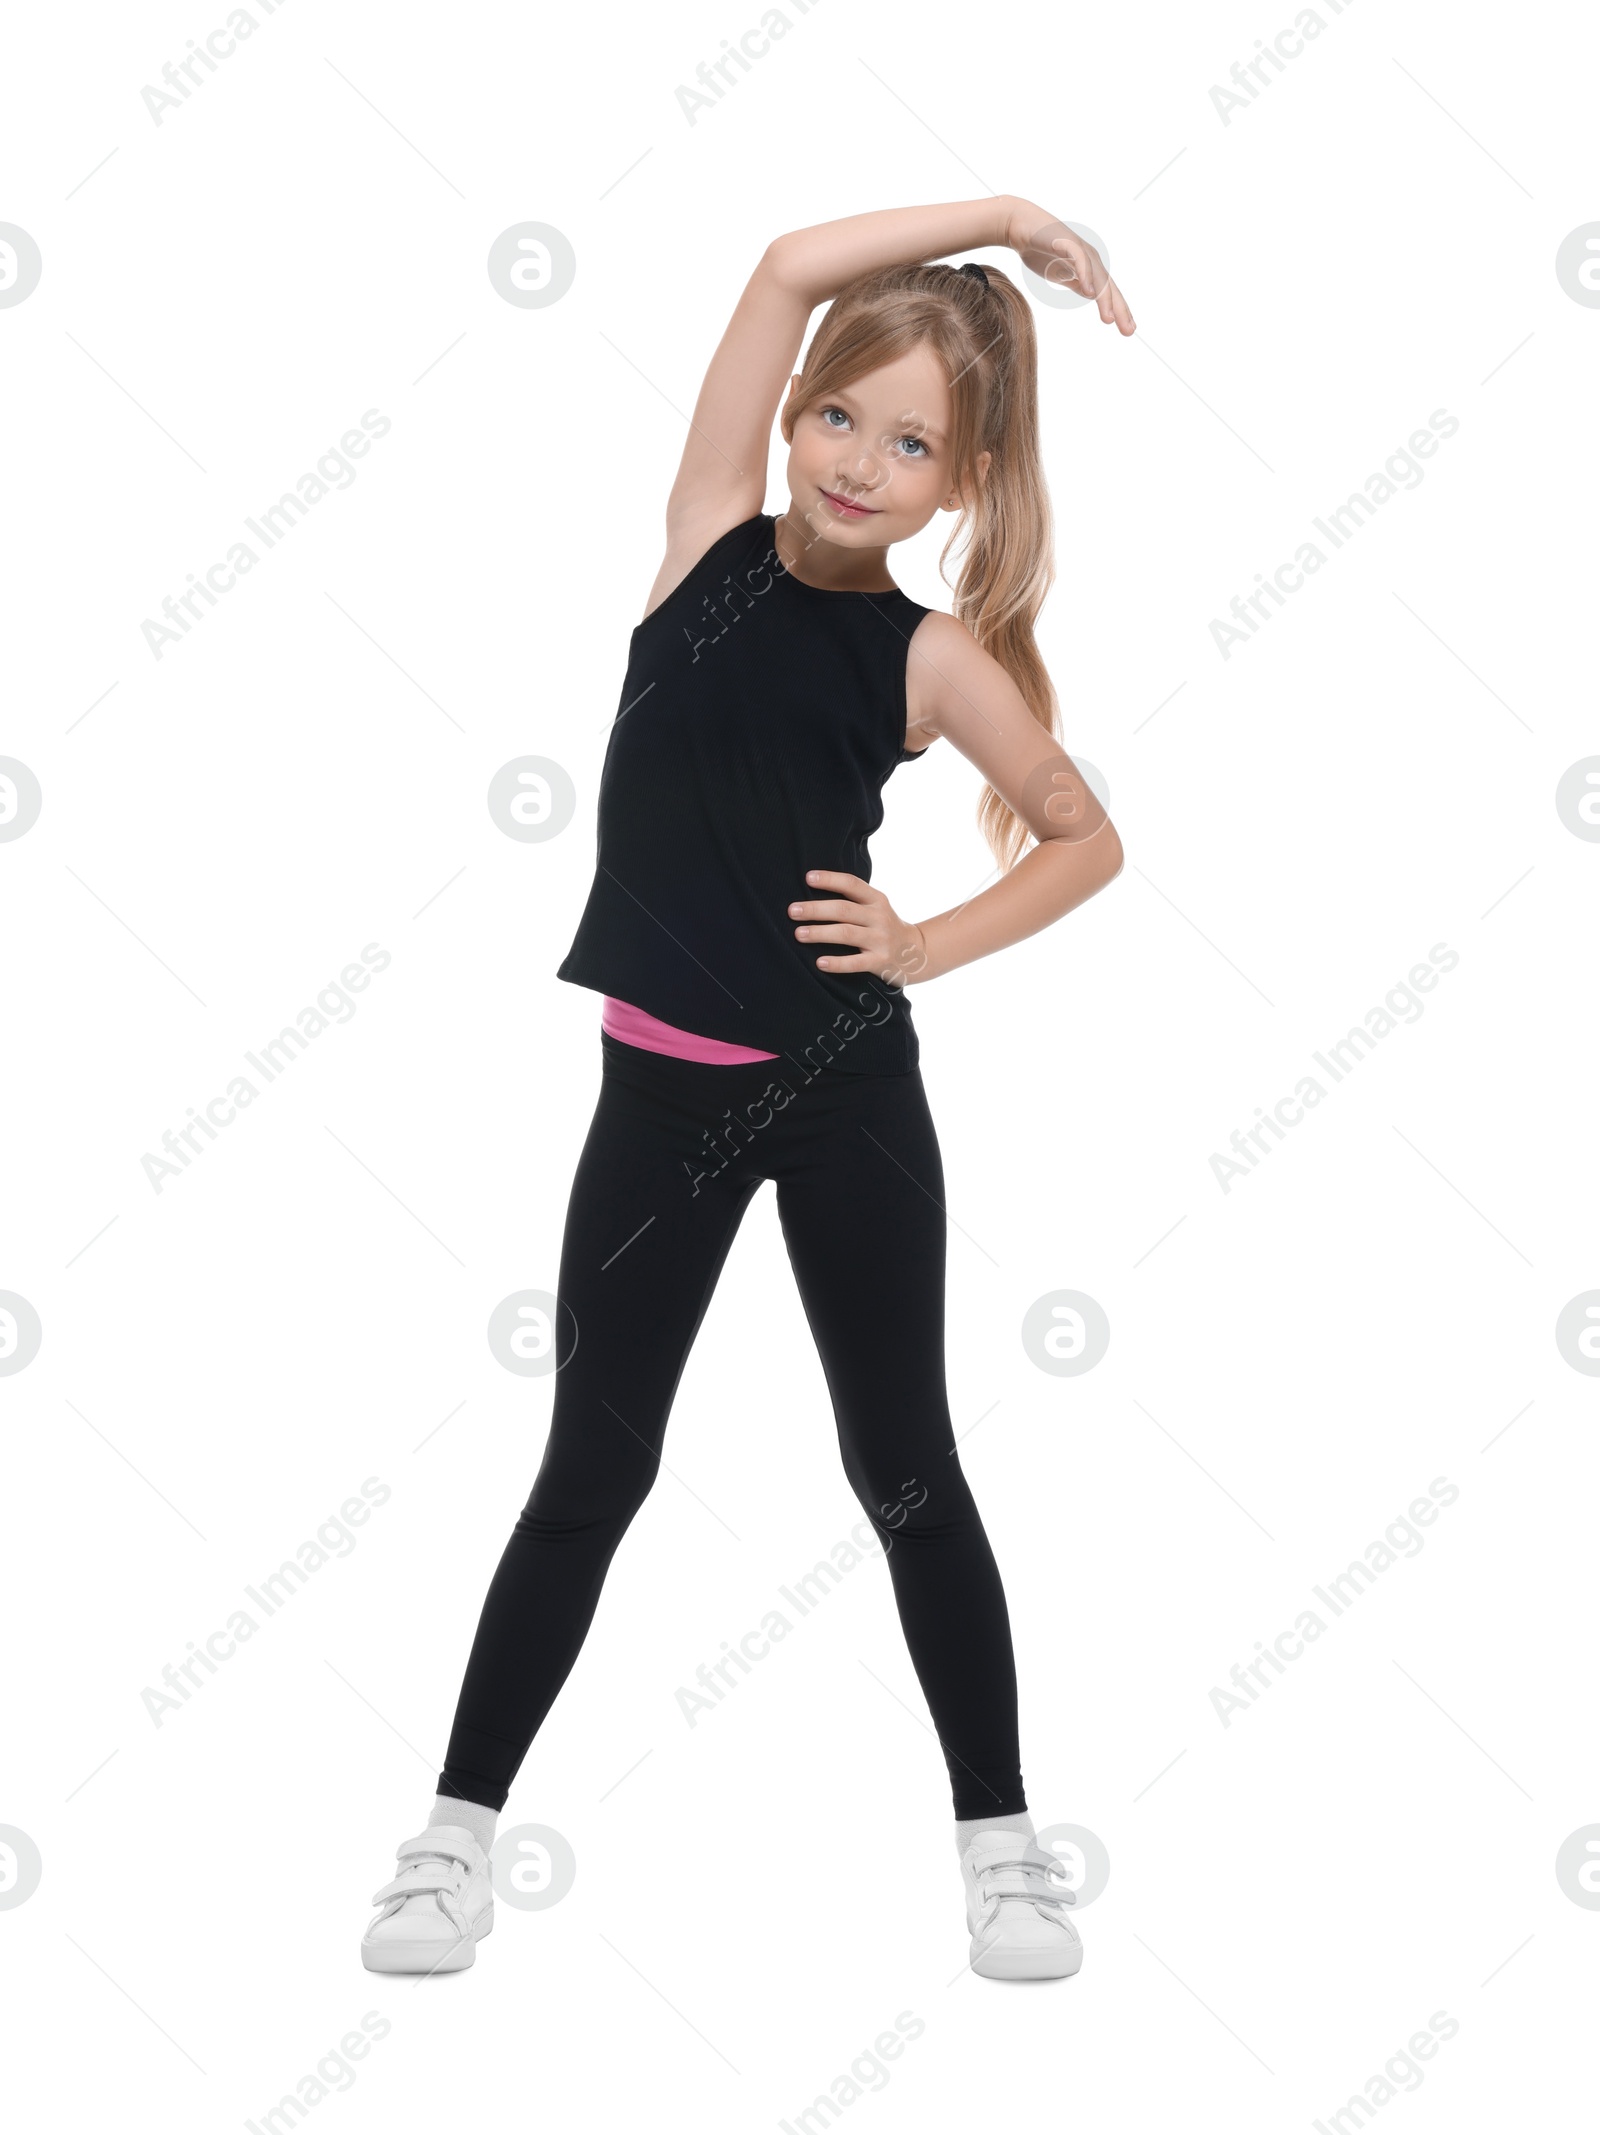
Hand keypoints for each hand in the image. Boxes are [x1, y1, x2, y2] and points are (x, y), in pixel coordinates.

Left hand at [788, 870, 928, 987]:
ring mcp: (880, 940)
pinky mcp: (880, 961)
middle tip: (792, 911)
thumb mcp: (876, 908)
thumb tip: (812, 888)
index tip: (807, 878)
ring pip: (846, 934)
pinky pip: (855, 963)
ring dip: (820, 933)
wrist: (916, 953)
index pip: (852, 884)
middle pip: (844, 909)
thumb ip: (853, 900)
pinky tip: (819, 962)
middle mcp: (879, 917)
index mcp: (877, 899)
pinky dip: (836, 963)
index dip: (830, 879)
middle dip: (816, 909)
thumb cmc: (884, 927)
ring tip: (798, 934)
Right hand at [1002, 199, 1134, 333]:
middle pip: (1109, 287)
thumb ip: (1077, 283)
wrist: (1020, 227)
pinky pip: (1080, 260)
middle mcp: (1090, 259)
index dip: (1119, 310)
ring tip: (1109, 319)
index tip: (1127, 330)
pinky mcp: (1067, 242)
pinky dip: (1086, 276)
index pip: (1108, 292)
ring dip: (1104, 298)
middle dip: (1120, 309)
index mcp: (1089, 268)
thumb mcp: (1062, 274)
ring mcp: (1080, 250)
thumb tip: (1091, 295)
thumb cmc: (1040, 250)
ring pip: (1098, 276)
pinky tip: (1089, 293)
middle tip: (1128, 331)